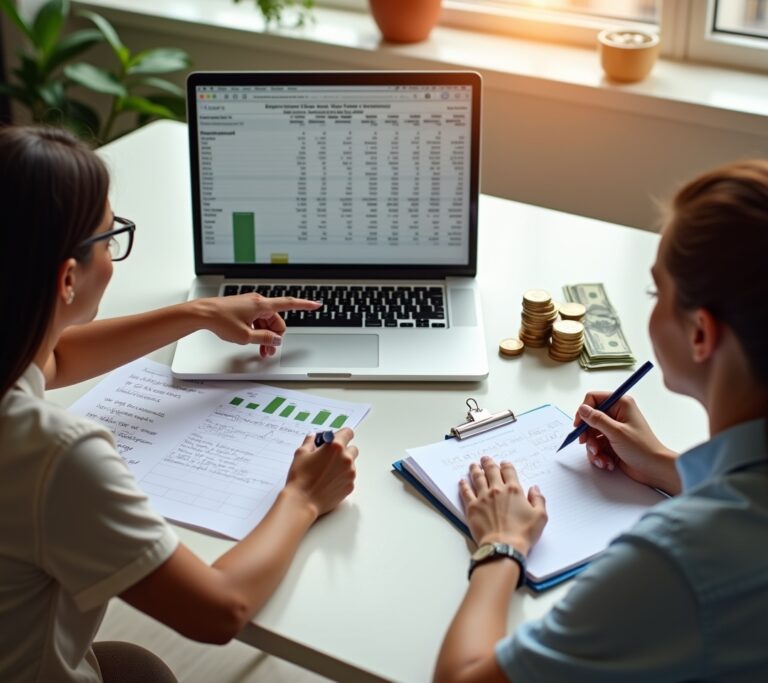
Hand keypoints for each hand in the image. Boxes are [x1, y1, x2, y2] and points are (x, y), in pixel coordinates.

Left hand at [196, 294, 320, 357]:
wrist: (202, 314)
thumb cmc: (220, 320)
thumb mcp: (245, 336)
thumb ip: (264, 339)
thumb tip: (276, 340)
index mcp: (262, 305)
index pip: (289, 304)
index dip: (305, 305)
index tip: (316, 304)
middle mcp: (258, 303)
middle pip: (276, 321)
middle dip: (275, 337)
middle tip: (268, 351)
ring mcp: (250, 305)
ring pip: (266, 323)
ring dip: (265, 337)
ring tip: (260, 351)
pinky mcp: (243, 309)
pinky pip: (257, 321)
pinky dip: (257, 332)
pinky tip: (252, 341)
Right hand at [284, 428, 357, 517]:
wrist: (302, 501)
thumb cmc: (300, 477)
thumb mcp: (301, 454)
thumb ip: (310, 442)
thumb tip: (313, 437)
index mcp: (336, 447)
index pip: (348, 433)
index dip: (341, 435)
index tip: (336, 439)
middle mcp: (346, 459)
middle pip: (352, 449)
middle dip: (343, 451)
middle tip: (329, 457)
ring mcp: (350, 473)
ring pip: (351, 464)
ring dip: (343, 465)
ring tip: (327, 472)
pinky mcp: (350, 486)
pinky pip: (349, 477)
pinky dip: (342, 477)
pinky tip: (329, 482)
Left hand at [459, 456, 546, 555]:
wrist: (504, 546)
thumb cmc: (523, 533)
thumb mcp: (540, 517)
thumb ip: (538, 500)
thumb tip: (534, 489)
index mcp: (514, 490)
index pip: (509, 471)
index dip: (506, 465)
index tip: (504, 463)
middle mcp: (497, 490)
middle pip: (491, 470)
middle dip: (488, 463)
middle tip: (485, 459)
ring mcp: (483, 497)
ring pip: (477, 478)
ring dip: (475, 470)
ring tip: (473, 465)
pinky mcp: (472, 507)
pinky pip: (466, 492)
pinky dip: (463, 485)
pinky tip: (462, 481)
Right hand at [575, 393, 679, 493]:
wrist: (654, 469)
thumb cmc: (642, 448)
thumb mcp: (616, 432)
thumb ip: (597, 419)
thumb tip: (582, 409)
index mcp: (620, 404)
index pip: (593, 399)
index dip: (583, 411)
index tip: (579, 426)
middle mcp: (616, 414)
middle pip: (589, 419)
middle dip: (588, 434)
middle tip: (588, 444)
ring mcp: (613, 428)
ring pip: (591, 434)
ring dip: (593, 448)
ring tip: (601, 457)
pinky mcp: (611, 441)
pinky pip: (596, 445)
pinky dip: (598, 455)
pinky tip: (606, 462)